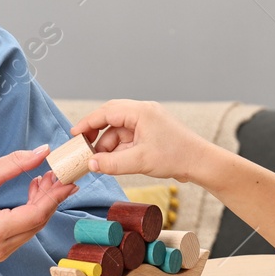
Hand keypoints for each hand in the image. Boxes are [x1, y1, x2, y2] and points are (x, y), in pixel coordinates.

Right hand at [0, 145, 77, 263]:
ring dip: (42, 205)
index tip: (69, 180)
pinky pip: (23, 232)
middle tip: (58, 175)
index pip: (36, 214)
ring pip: (33, 228)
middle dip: (51, 198)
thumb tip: (43, 151)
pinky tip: (32, 193)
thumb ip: (16, 163)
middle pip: (38, 222)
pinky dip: (31, 213)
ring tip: (43, 180)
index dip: (55, 196)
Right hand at [69, 100, 212, 183]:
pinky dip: (119, 149)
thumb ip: (112, 163)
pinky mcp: (150, 132)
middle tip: (82, 147)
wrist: (200, 162)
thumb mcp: (139, 162)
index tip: (74, 135)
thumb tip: (91, 164)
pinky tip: (113, 162)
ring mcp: (147, 122)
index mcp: (140, 112)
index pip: (106, 112)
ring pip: (118, 131)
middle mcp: (142, 112)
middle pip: (110, 118)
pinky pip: (128, 137)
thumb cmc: (176, 157)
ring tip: (100, 162)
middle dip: (95, 134)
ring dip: (108, 146)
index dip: (87, 123)